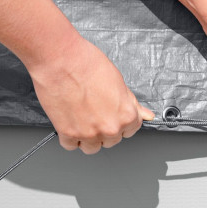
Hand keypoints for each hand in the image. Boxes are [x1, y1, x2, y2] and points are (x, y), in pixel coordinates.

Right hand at [26, 33, 153, 152]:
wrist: (61, 59)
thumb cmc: (88, 64)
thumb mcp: (118, 81)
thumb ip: (131, 103)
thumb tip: (145, 115)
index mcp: (126, 115)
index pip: (131, 129)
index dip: (121, 121)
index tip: (113, 115)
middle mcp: (110, 128)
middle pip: (111, 140)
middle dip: (105, 129)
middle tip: (95, 112)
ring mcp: (89, 133)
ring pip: (92, 147)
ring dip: (88, 137)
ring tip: (82, 117)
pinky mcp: (68, 133)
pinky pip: (71, 145)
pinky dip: (69, 137)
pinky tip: (70, 121)